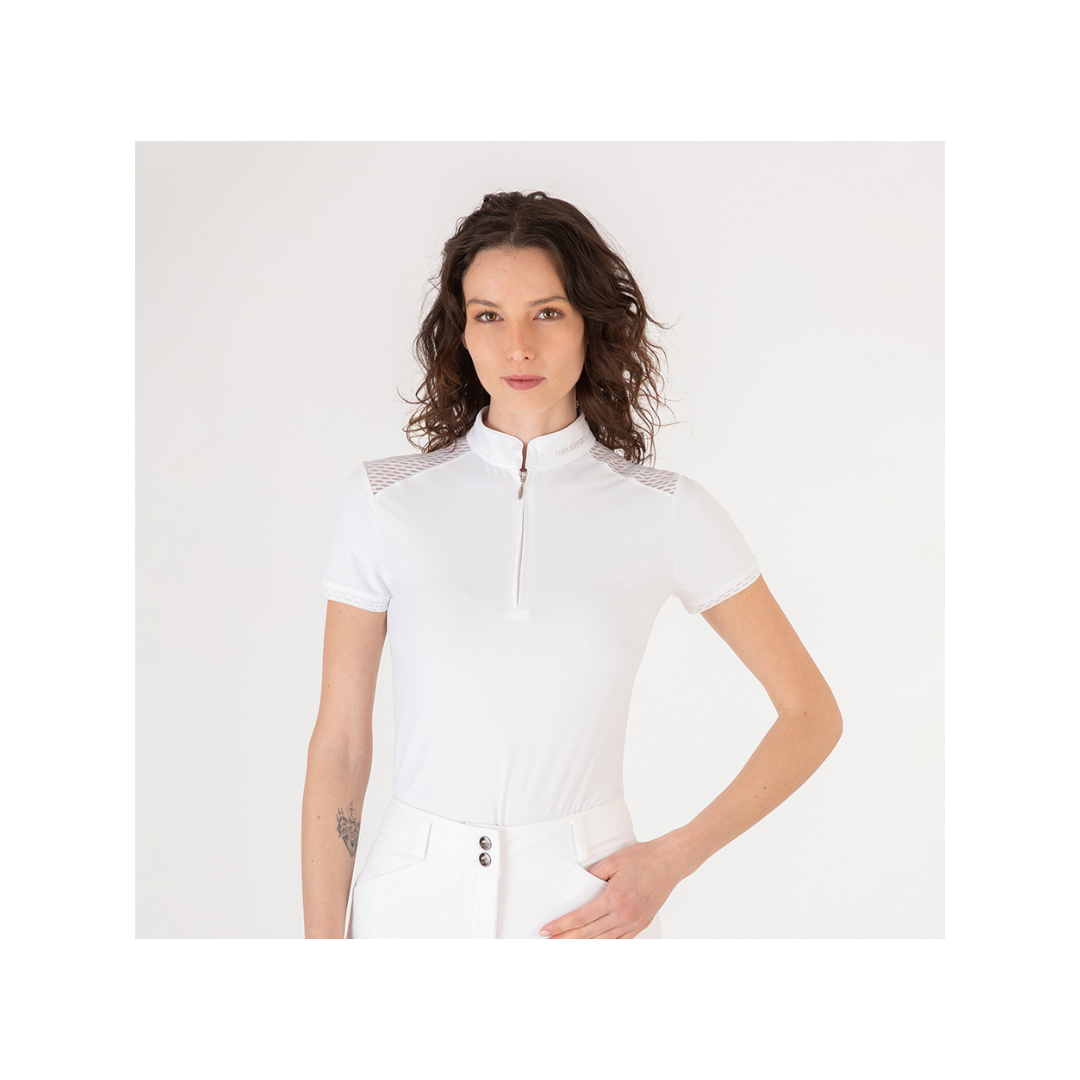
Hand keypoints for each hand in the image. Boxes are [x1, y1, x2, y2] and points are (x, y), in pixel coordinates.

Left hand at [538, 838, 684, 938]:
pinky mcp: (642, 924)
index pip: (580, 918)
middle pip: (588, 933)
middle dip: (566, 939)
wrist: (669, 862)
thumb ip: (592, 876)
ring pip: (603, 941)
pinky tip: (594, 946)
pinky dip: (604, 945)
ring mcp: (634, 922)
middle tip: (549, 943)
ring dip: (583, 945)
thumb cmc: (642, 858)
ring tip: (566, 946)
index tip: (546, 931)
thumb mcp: (612, 862)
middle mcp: (623, 915)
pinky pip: (620, 940)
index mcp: (613, 899)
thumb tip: (576, 887)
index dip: (561, 926)